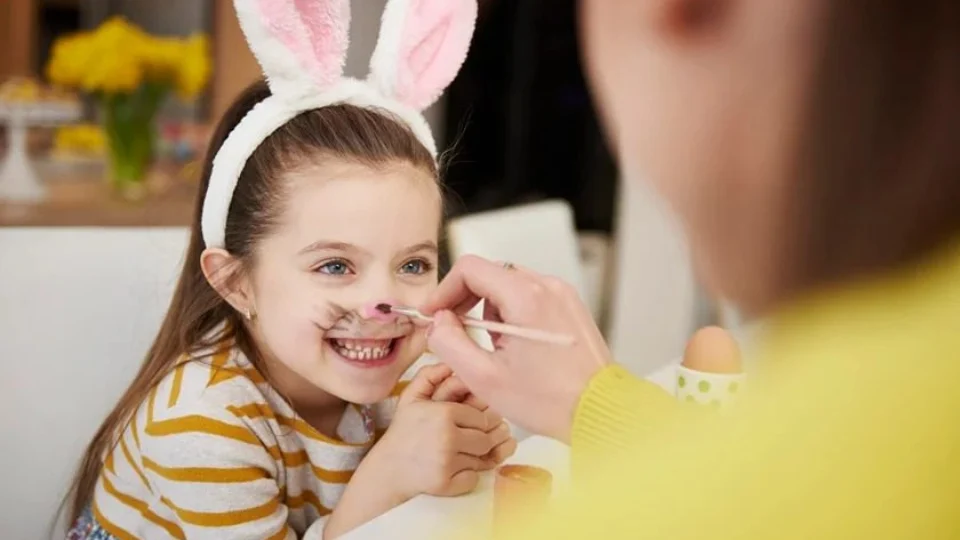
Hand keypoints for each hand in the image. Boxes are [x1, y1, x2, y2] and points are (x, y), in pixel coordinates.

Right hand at [373, 364, 508, 495]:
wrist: (387, 469)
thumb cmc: (404, 430)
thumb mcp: (411, 397)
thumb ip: (430, 376)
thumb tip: (449, 364)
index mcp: (445, 413)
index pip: (484, 417)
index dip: (478, 422)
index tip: (466, 425)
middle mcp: (448, 438)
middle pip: (486, 440)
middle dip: (479, 440)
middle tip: (465, 441)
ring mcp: (447, 463)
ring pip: (481, 460)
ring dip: (474, 458)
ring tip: (457, 454)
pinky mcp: (446, 484)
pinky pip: (473, 479)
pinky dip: (467, 476)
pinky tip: (452, 469)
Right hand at [420, 255, 612, 441]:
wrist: (598, 412)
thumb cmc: (549, 401)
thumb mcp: (484, 377)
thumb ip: (450, 343)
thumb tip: (438, 322)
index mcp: (526, 296)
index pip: (470, 269)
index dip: (445, 290)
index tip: (435, 314)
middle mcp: (548, 287)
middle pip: (490, 274)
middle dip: (466, 301)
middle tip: (456, 332)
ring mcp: (563, 295)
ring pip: (509, 285)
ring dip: (490, 310)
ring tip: (494, 348)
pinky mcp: (571, 308)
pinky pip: (531, 297)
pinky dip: (514, 314)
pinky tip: (515, 348)